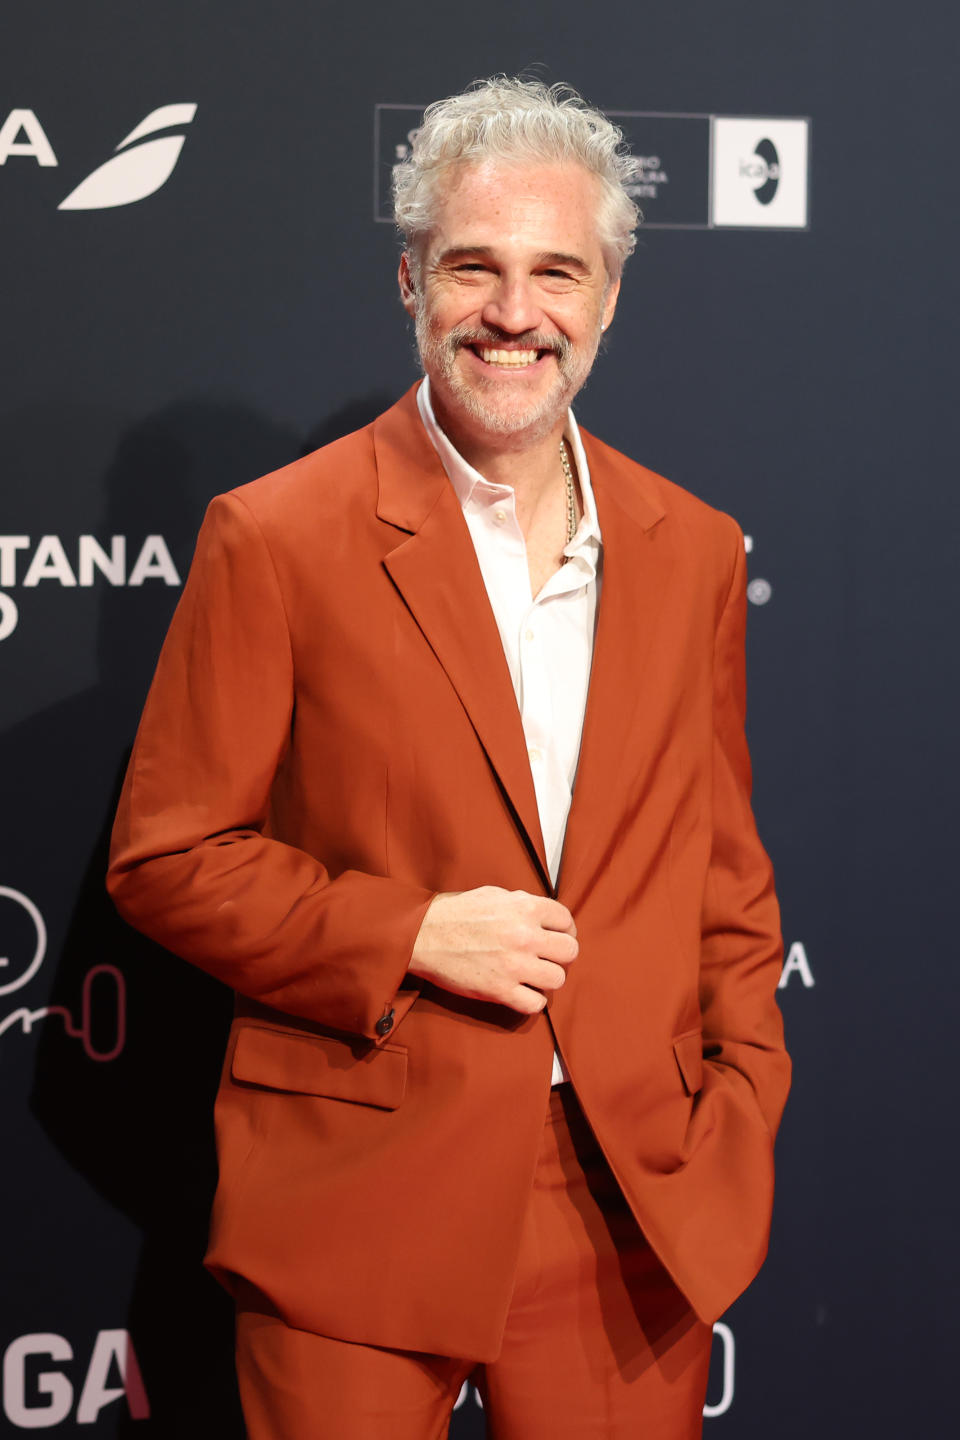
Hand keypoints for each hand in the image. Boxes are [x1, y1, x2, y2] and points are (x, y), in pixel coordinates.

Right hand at [409, 886, 577, 1014]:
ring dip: (547, 978)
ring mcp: (513, 965)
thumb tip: (545, 918)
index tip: (557, 937)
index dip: (565, 930)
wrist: (422, 936)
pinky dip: (532, 1000)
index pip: (566, 921)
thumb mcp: (493, 894)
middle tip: (546, 958)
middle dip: (560, 955)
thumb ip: (522, 904)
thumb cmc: (456, 913)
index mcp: (524, 907)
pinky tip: (522, 991)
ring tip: (533, 975)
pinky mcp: (499, 990)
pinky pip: (535, 1004)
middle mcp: (524, 936)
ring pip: (557, 979)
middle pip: (569, 952)